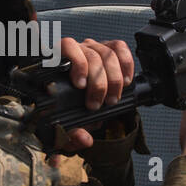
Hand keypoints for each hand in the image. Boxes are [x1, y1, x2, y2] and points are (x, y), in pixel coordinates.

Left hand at [52, 37, 134, 152]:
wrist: (80, 104)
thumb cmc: (68, 111)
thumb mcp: (65, 127)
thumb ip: (71, 136)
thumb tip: (85, 138)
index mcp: (59, 61)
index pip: (67, 47)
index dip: (77, 64)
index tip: (81, 86)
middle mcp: (77, 50)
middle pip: (92, 55)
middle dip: (98, 83)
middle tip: (97, 104)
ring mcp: (93, 47)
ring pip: (108, 53)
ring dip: (114, 79)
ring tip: (112, 99)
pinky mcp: (109, 48)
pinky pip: (120, 48)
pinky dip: (126, 64)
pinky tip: (125, 81)